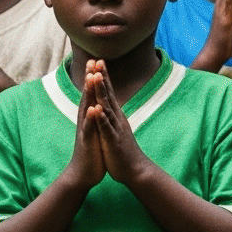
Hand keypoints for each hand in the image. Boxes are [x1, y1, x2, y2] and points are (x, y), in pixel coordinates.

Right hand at [66, 61, 110, 189]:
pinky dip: (91, 119)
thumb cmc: (91, 151)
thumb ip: (95, 117)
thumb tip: (96, 104)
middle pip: (88, 96)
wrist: (82, 174)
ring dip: (89, 93)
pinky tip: (93, 109)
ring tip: (91, 77)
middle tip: (93, 61)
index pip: (93, 94)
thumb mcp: (95, 130)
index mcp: (90, 117)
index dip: (95, 78)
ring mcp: (85, 130)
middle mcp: (86, 121)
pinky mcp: (87, 142)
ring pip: (87, 108)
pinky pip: (89, 129)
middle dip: (90, 79)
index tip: (98, 60)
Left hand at [90, 69, 150, 187]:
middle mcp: (117, 119)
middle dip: (103, 78)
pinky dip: (101, 118)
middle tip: (99, 61)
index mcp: (115, 116)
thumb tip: (109, 106)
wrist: (135, 170)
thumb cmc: (123, 151)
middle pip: (109, 94)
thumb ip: (113, 117)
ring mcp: (115, 129)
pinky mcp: (113, 141)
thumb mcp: (116, 130)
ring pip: (107, 107)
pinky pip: (106, 128)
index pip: (108, 93)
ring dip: (102, 92)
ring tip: (97, 77)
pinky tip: (96, 109)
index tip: (98, 61)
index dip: (103, 77)